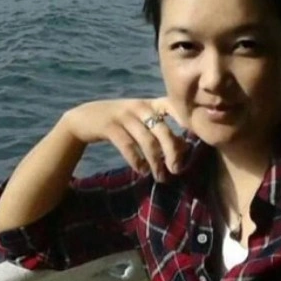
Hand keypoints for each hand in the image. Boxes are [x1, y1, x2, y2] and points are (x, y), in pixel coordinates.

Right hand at [59, 97, 187, 181]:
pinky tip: (142, 170)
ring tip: (160, 176)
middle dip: (172, 152)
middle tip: (176, 170)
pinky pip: (128, 146)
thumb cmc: (120, 122)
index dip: (186, 121)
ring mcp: (124, 115)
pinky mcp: (109, 126)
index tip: (196, 138)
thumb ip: (161, 130)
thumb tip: (184, 148)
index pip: (173, 107)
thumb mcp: (141, 120)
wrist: (84, 118)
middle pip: (163, 131)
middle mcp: (140, 107)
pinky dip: (137, 161)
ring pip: (147, 141)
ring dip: (156, 162)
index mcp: (151, 104)